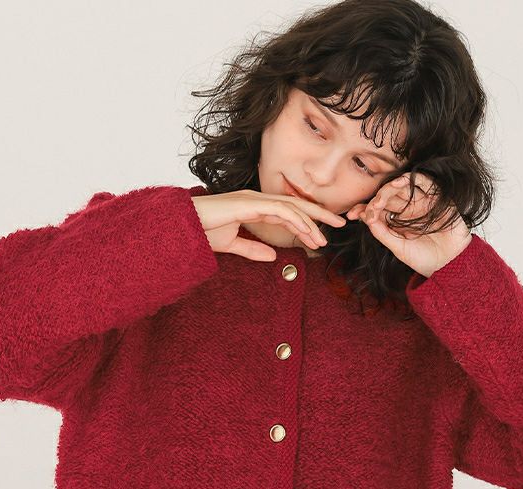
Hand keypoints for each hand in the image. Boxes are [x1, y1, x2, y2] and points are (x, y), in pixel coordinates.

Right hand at [191, 189, 345, 261]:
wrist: (180, 228)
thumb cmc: (201, 232)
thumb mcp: (231, 245)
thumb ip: (251, 249)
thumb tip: (272, 256)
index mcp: (253, 207)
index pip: (288, 211)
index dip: (308, 220)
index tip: (324, 233)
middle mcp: (256, 199)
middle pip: (296, 204)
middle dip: (319, 213)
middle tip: (341, 223)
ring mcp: (252, 199)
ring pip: (291, 207)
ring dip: (311, 222)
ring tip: (324, 238)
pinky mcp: (248, 203)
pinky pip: (280, 210)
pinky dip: (297, 220)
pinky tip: (308, 231)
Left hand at [346, 173, 472, 276]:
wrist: (450, 266)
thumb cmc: (424, 259)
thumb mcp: (398, 248)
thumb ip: (382, 233)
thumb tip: (365, 218)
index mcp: (397, 220)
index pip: (378, 209)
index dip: (365, 209)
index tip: (352, 215)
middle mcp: (408, 209)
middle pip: (388, 196)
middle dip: (377, 199)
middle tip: (371, 208)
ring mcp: (422, 202)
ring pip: (404, 187)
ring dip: (391, 188)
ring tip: (382, 195)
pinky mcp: (438, 199)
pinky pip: (426, 183)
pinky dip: (413, 180)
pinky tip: (401, 183)